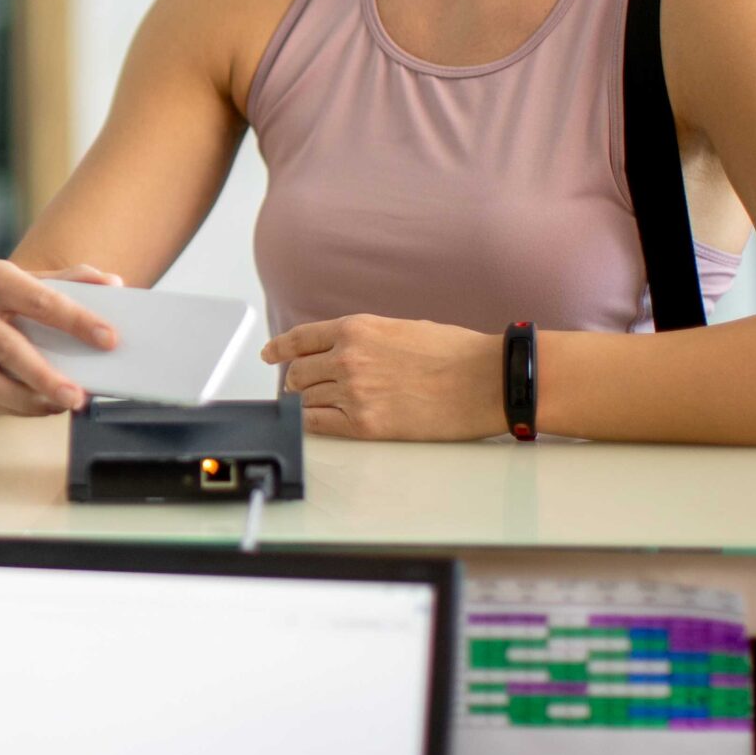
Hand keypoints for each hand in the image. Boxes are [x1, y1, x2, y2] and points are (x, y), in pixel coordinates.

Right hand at [0, 260, 123, 415]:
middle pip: (8, 347)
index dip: (77, 321)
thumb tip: (113, 284)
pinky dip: (7, 407)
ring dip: (24, 400)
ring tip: (57, 407)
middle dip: (45, 376)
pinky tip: (34, 408)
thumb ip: (70, 280)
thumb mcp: (27, 280)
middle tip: (78, 397)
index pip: (40, 300)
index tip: (109, 339)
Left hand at [259, 315, 501, 439]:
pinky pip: (319, 425)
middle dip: (298, 381)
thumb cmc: (455, 353)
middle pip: (298, 374)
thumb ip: (364, 339)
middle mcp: (347, 358)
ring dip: (310, 403)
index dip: (279, 349)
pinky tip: (322, 423)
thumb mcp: (401, 329)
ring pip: (307, 401)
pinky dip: (314, 424)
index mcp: (356, 329)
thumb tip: (341, 352)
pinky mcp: (365, 425)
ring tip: (326, 406)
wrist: (487, 381)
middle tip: (305, 388)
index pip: (300, 339)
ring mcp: (353, 393)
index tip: (268, 355)